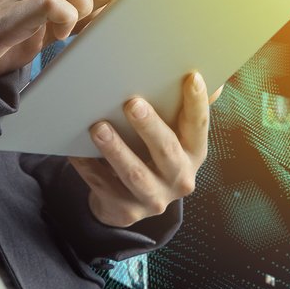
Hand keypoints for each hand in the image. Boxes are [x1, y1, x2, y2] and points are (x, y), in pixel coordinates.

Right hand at [0, 0, 117, 79]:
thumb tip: (121, 9)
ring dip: (79, 6)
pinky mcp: (9, 15)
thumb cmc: (8, 38)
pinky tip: (52, 35)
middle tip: (87, 20)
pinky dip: (61, 19)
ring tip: (66, 29)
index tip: (108, 17)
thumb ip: (83, 15)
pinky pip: (48, 1)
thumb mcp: (54, 24)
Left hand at [70, 72, 213, 227]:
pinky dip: (89, 168)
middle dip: (149, 127)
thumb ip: (188, 110)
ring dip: (116, 150)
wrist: (130, 201)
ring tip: (98, 128)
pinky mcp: (126, 211)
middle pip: (166, 151)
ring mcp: (154, 199)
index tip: (191, 77)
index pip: (199, 126)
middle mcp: (179, 179)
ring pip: (134, 174)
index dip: (197, 102)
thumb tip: (214, 82)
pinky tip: (75, 151)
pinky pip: (104, 186)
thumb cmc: (153, 155)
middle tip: (131, 103)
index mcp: (195, 153)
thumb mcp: (175, 135)